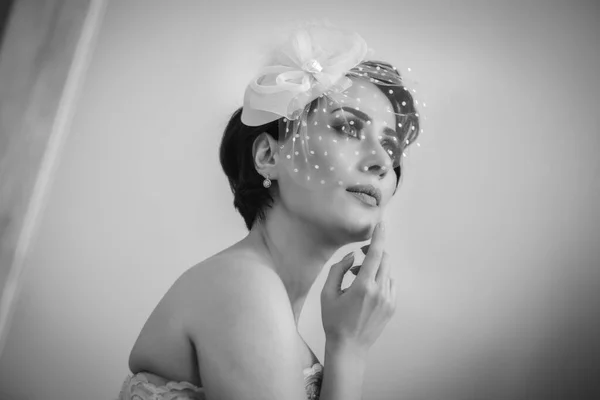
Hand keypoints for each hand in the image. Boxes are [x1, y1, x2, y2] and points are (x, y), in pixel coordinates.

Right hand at [320, 222, 396, 355]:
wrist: (349, 347)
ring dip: (375, 268)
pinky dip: (381, 280)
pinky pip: (390, 284)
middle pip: (385, 260)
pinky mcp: (392, 307)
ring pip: (388, 272)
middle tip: (360, 255)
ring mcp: (389, 300)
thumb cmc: (334, 321)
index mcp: (363, 287)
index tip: (382, 223)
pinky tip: (367, 290)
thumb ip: (338, 270)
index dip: (379, 236)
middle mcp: (380, 292)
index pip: (376, 254)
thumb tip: (351, 257)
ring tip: (358, 279)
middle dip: (374, 252)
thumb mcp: (327, 293)